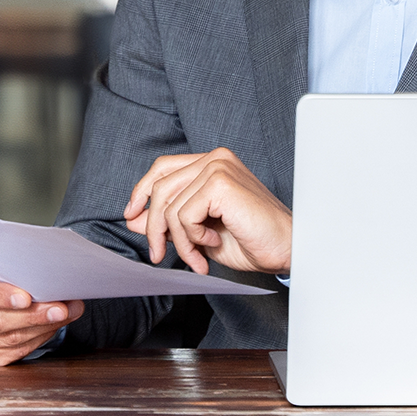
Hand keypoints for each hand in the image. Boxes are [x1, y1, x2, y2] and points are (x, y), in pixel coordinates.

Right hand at [0, 262, 83, 365]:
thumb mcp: (4, 259)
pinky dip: (37, 339)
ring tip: (65, 314)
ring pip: (7, 339)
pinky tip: (51, 327)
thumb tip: (54, 276)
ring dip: (42, 327)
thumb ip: (19, 266)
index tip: (27, 298)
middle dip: (33, 315)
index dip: (1, 296)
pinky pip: (11, 352)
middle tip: (61, 308)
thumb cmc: (1, 270)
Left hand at [123, 147, 291, 275]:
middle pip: (160, 187)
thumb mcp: (199, 231)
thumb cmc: (251, 240)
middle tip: (159, 255)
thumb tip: (135, 218)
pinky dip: (192, 239)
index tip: (131, 216)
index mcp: (212, 163)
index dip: (141, 191)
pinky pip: (183, 216)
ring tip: (198, 257)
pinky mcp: (221, 183)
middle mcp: (215, 158)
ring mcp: (218, 167)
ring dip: (178, 241)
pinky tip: (212, 244)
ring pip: (170, 206)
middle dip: (154, 227)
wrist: (286, 249)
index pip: (163, 168)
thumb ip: (169, 220)